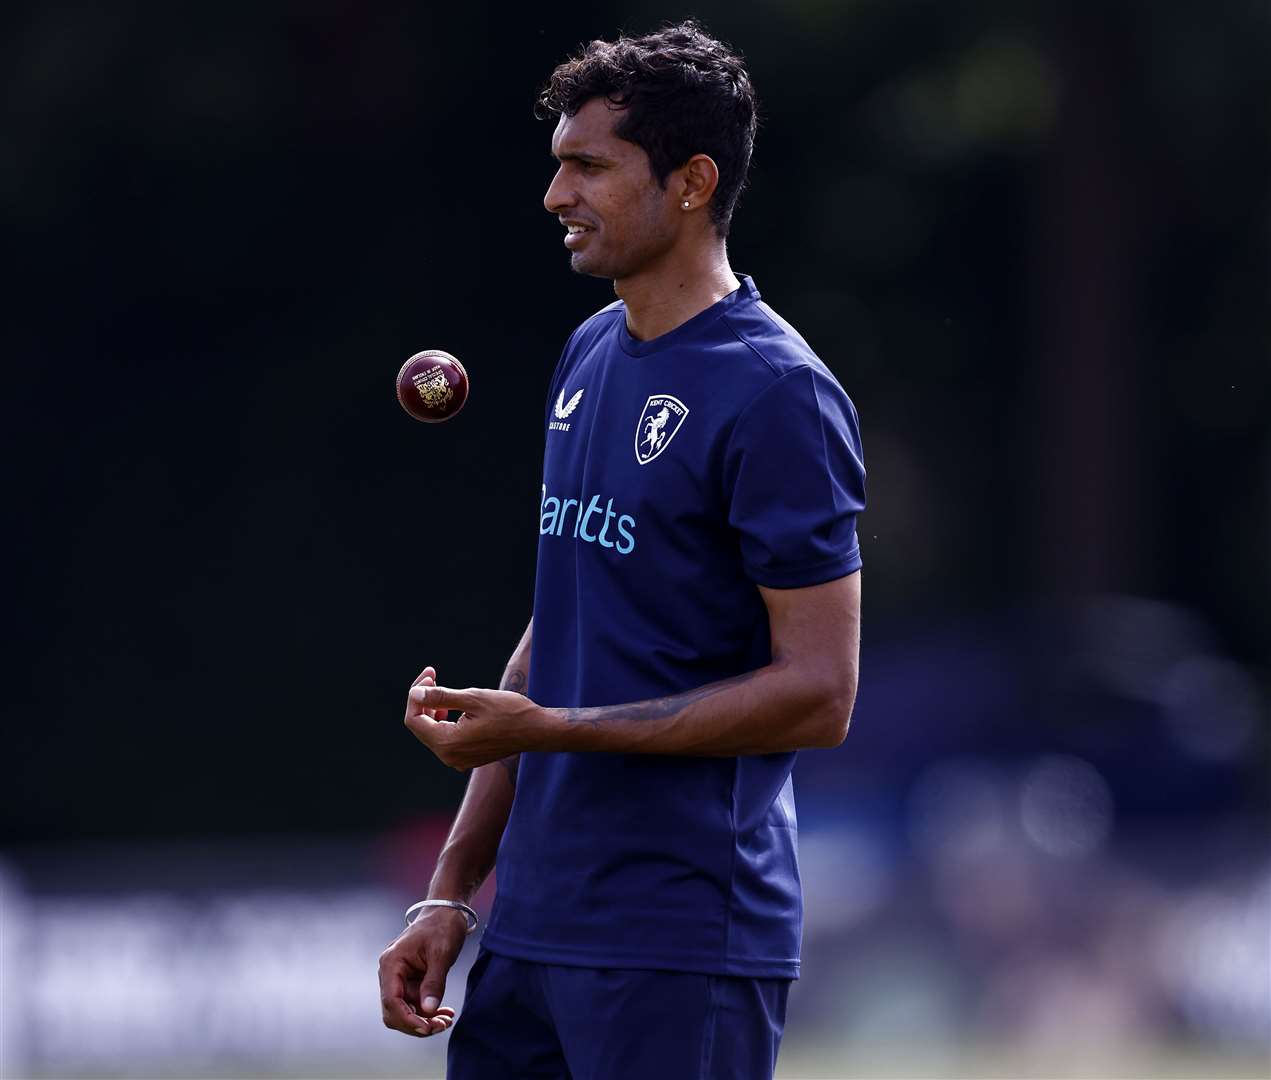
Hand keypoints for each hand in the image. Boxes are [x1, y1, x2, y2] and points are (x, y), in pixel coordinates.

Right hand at [378, 905, 466, 1036]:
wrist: (447, 911)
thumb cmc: (442, 926)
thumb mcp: (441, 953)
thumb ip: (434, 982)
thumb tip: (428, 1010)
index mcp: (391, 963)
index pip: (392, 1001)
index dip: (408, 1019)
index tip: (428, 1028)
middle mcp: (391, 973)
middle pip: (395, 1011)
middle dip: (416, 1023)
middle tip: (441, 1026)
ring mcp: (400, 978)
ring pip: (405, 1011)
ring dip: (425, 1020)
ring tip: (447, 1020)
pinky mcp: (411, 981)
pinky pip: (415, 1004)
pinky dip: (428, 1012)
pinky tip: (445, 1013)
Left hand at [404, 684, 548, 769]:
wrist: (537, 730)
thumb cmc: (510, 712)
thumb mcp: (474, 698)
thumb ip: (441, 696)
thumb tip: (415, 693)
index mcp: (448, 743)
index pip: (414, 720)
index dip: (416, 695)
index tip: (430, 675)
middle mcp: (449, 757)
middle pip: (421, 726)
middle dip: (423, 699)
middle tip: (434, 675)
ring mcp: (458, 760)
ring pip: (432, 732)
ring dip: (432, 708)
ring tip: (443, 688)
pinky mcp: (466, 758)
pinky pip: (445, 738)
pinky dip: (444, 720)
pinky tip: (454, 705)